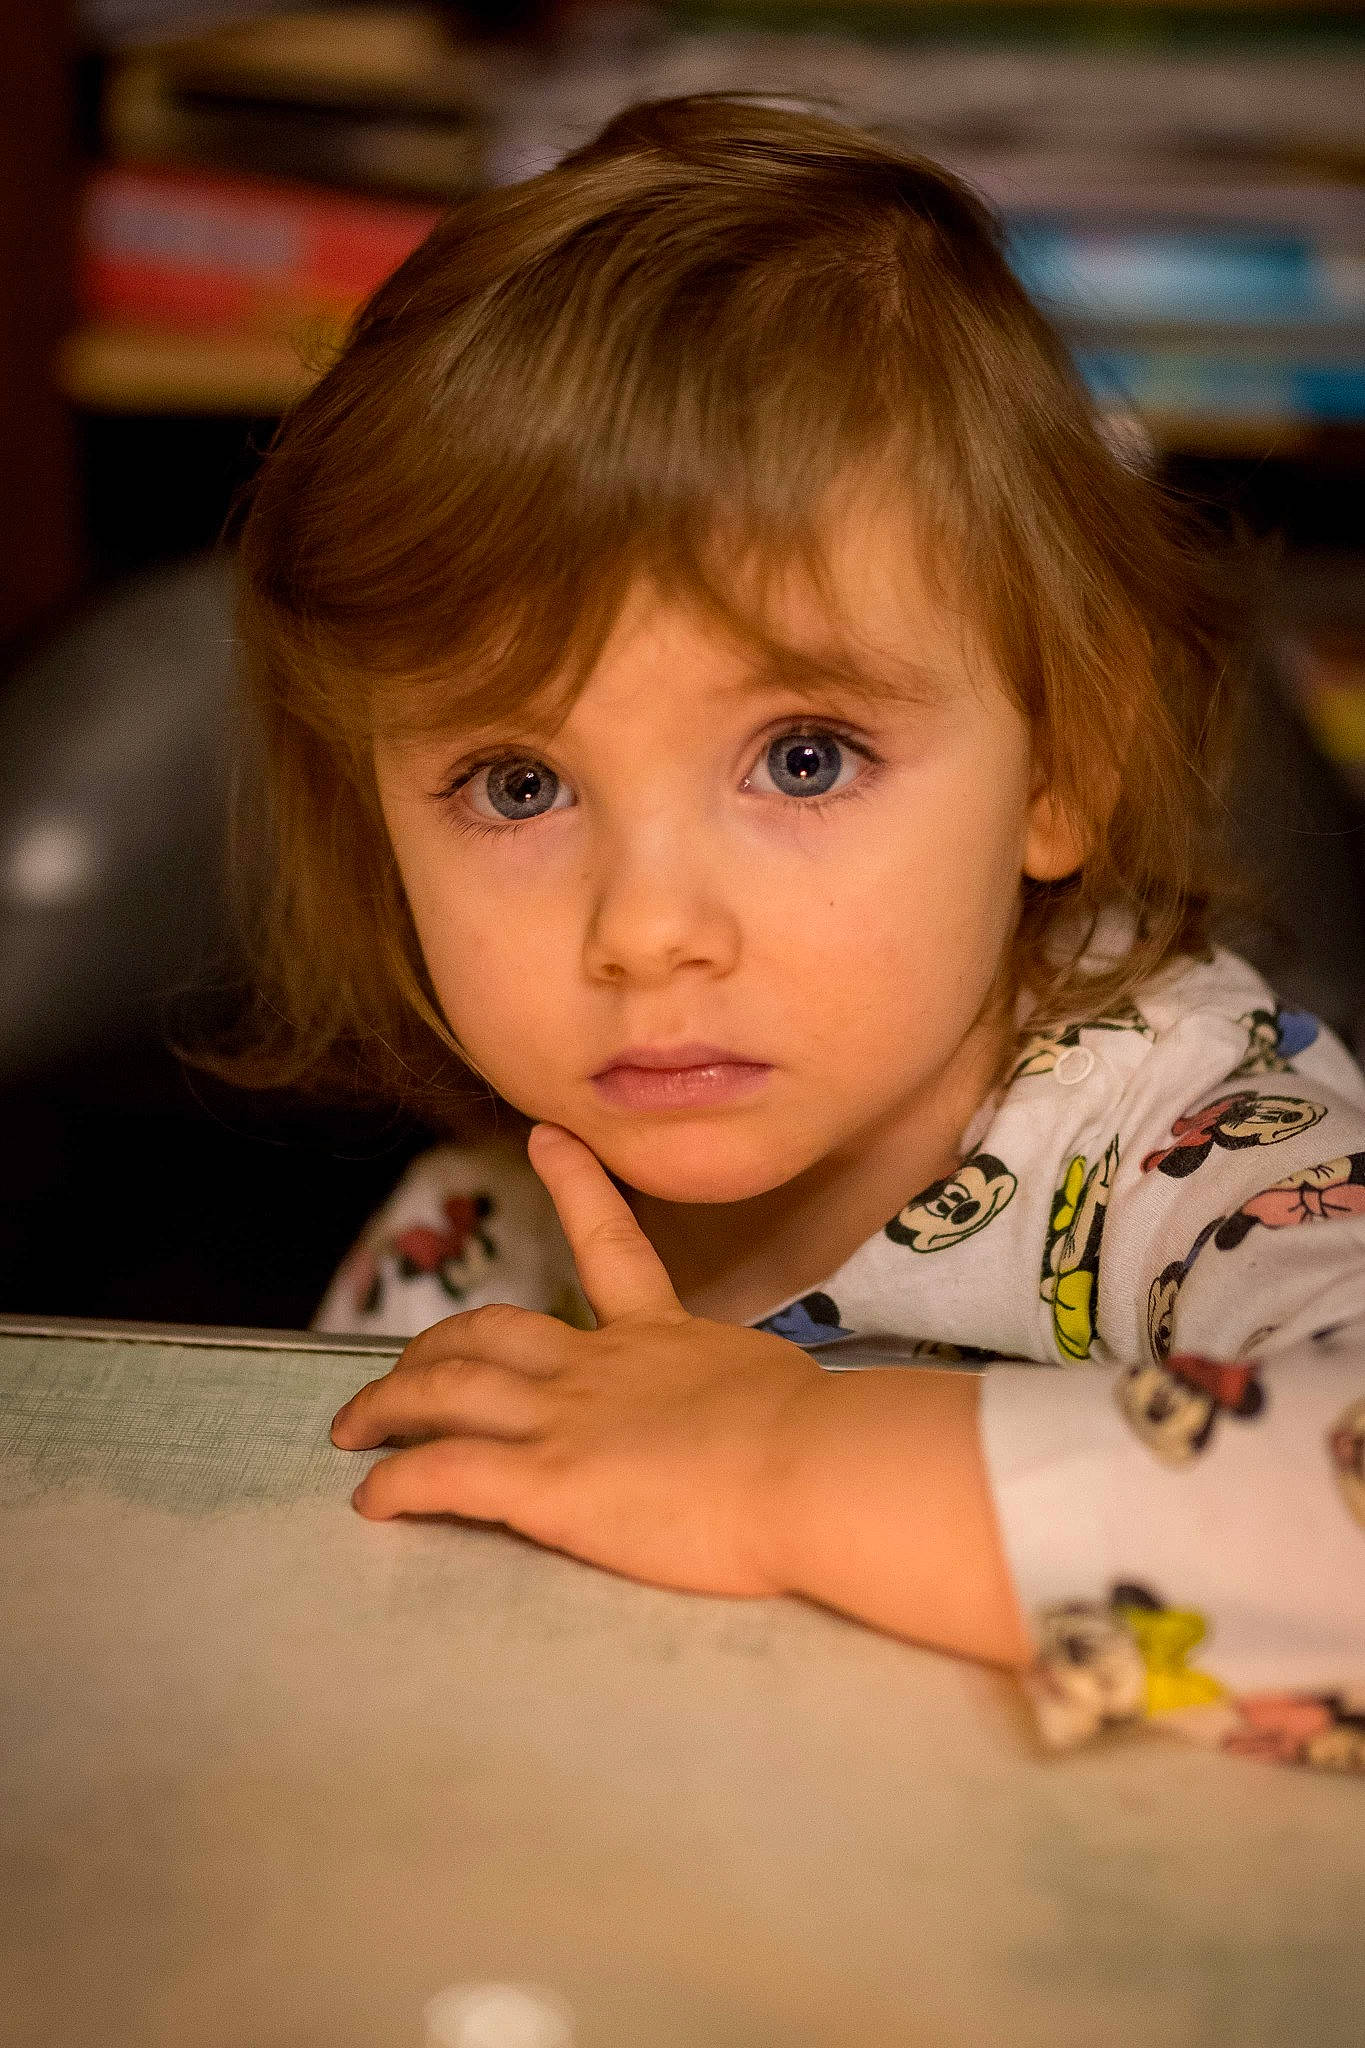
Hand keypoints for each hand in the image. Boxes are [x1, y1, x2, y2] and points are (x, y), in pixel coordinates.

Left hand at [330, 1123, 825, 1596]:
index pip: (611, 1245)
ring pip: (445, 1390)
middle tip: (405, 1364)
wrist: (814, 1467)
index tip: (543, 1138)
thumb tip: (791, 1423)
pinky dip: (396, 1482)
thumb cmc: (827, 1442)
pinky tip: (371, 1497)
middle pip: (490, 1332)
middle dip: (435, 1346)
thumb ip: (758, 1400)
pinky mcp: (544, 1479)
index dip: (573, 1187)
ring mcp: (565, 1418)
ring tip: (355, 1426)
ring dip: (389, 1405)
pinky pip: (442, 1471)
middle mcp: (598, 1365)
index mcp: (663, 1336)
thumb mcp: (788, 1395)